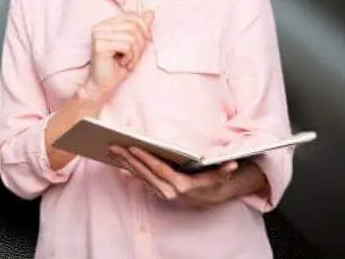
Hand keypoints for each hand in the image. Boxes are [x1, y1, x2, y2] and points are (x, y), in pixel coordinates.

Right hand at [81, 11, 153, 102]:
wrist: (103, 85)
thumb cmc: (118, 66)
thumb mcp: (134, 45)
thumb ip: (140, 28)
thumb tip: (151, 13)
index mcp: (106, 24)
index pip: (133, 16)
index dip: (144, 29)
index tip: (142, 45)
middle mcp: (99, 27)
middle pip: (134, 26)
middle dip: (140, 44)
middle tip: (132, 57)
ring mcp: (98, 35)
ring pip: (132, 37)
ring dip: (135, 53)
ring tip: (127, 62)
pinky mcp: (99, 45)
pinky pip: (127, 46)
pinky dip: (130, 58)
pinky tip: (121, 63)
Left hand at [111, 146, 238, 206]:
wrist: (209, 200)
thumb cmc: (211, 183)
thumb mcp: (218, 177)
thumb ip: (224, 171)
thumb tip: (233, 164)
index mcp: (180, 186)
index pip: (159, 169)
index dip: (145, 158)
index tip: (132, 147)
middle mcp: (168, 192)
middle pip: (144, 173)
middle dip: (128, 159)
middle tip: (113, 145)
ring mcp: (160, 193)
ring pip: (139, 176)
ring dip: (124, 163)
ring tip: (112, 150)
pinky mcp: (156, 191)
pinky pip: (140, 179)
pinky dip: (128, 168)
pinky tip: (119, 159)